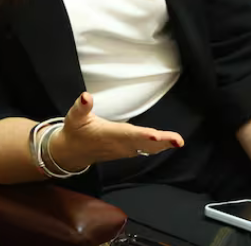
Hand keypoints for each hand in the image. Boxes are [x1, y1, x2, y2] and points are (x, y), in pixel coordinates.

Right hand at [49, 92, 183, 170]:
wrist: (72, 153)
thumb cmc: (75, 131)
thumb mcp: (74, 117)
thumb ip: (81, 107)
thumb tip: (86, 96)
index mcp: (109, 134)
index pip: (128, 135)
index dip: (142, 136)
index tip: (155, 135)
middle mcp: (119, 144)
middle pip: (143, 144)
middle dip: (161, 142)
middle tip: (178, 140)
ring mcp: (124, 150)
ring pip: (147, 149)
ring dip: (163, 145)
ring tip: (178, 141)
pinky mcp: (127, 151)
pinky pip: (145, 150)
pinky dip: (158, 147)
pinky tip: (169, 144)